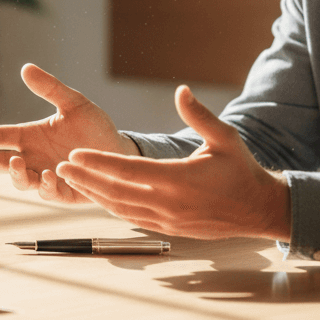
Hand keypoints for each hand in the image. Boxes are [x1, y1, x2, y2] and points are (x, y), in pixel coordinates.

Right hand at [0, 63, 138, 204]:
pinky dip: (47, 186)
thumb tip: (26, 67)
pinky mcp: (65, 193)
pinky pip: (51, 194)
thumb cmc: (94, 127)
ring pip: (23, 181)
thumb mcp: (74, 103)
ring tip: (17, 163)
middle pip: (5, 163)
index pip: (4, 136)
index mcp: (31, 137)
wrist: (120, 150)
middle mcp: (34, 159)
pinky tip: (49, 175)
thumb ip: (51, 88)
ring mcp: (47, 177)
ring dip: (17, 174)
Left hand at [55, 85, 290, 240]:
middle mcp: (169, 204)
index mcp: (179, 180)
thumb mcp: (225, 137)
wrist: (259, 209)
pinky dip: (110, 207)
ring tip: (70, 180)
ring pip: (120, 210)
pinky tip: (96, 196)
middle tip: (60, 168)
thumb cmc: (241, 169)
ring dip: (93, 195)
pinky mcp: (168, 229)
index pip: (128, 171)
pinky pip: (131, 219)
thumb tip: (180, 90)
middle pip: (116, 193)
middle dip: (85, 180)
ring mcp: (167, 220)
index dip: (99, 163)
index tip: (75, 155)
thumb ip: (199, 115)